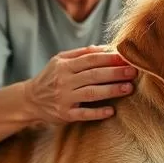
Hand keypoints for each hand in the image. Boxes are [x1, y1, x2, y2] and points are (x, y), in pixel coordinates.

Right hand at [23, 45, 137, 123]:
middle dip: (115, 73)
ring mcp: (64, 99)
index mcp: (64, 66)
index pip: (90, 59)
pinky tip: (111, 111)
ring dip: (111, 90)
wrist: (30, 100)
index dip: (109, 58)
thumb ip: (81, 54)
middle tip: (133, 71)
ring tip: (128, 88)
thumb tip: (105, 48)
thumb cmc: (50, 77)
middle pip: (94, 75)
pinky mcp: (65, 115)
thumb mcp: (60, 61)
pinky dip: (97, 113)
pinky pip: (83, 114)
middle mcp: (64, 81)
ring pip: (91, 93)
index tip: (126, 57)